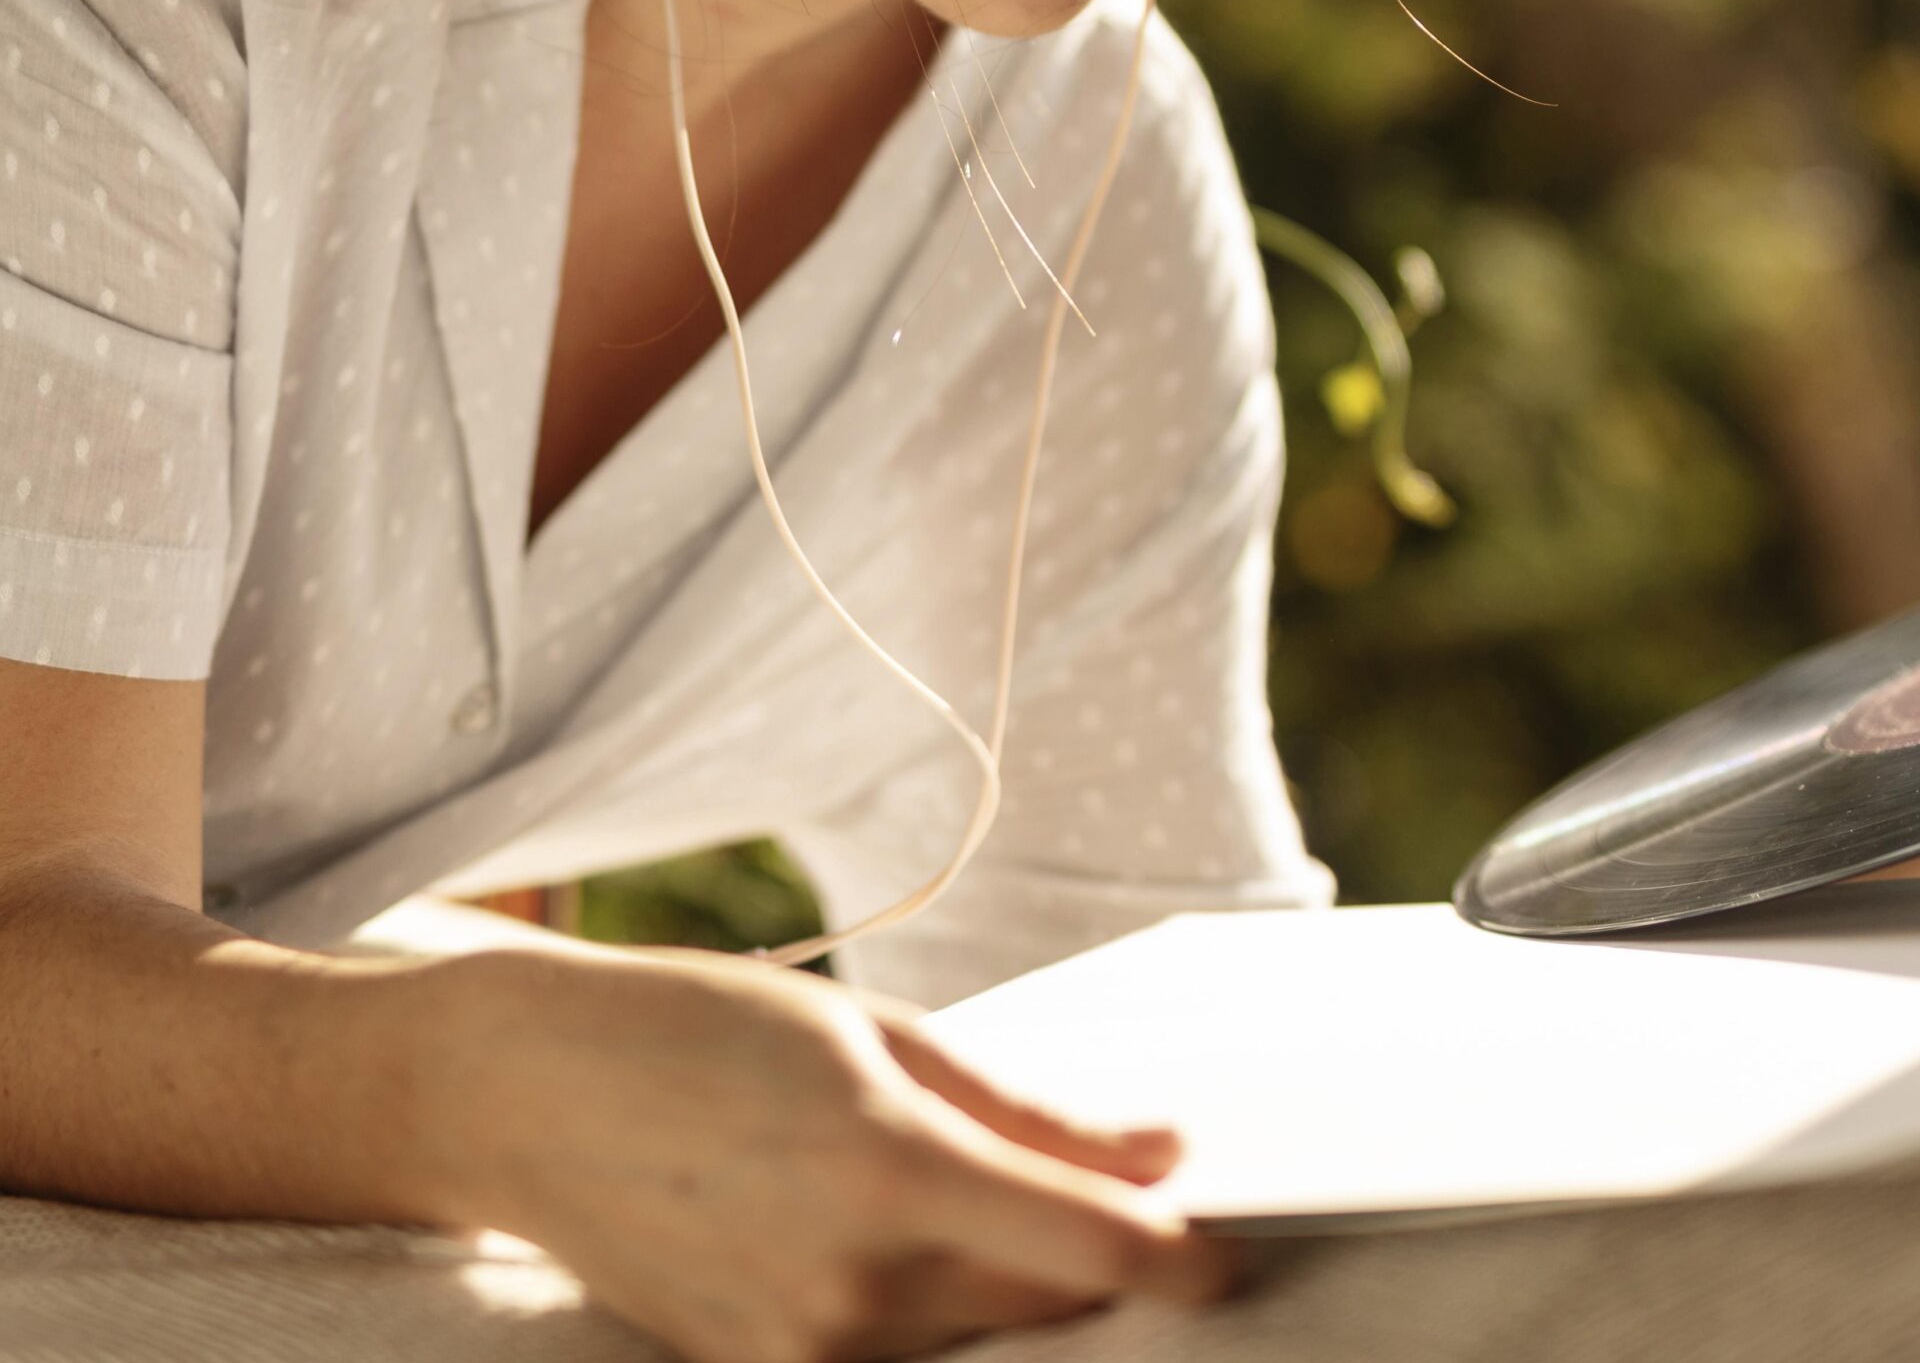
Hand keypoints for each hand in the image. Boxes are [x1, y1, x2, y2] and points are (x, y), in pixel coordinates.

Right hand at [418, 941, 1247, 1362]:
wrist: (530, 1094)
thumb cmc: (704, 1029)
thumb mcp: (876, 1032)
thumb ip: (1025, 1114)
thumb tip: (1158, 1158)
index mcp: (889, 1168)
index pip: (1088, 1252)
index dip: (1181, 1261)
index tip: (1226, 1256)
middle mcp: (852, 1286)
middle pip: (1046, 1310)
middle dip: (1099, 1266)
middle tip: (1116, 1200)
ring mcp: (800, 1354)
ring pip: (976, 1343)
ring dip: (1011, 1289)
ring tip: (971, 1197)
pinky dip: (931, 1315)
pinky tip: (897, 1242)